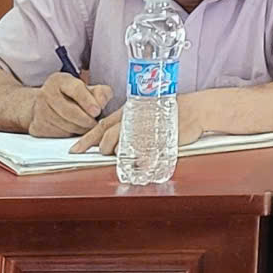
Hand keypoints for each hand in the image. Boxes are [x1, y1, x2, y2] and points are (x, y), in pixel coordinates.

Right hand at [29, 73, 111, 137]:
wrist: (45, 106)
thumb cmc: (71, 97)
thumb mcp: (87, 89)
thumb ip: (100, 92)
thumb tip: (102, 102)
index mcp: (59, 80)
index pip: (75, 90)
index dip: (88, 101)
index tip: (97, 111)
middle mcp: (46, 93)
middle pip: (70, 111)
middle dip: (86, 120)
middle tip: (95, 123)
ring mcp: (39, 110)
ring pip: (65, 125)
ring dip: (80, 129)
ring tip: (86, 126)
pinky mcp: (37, 126)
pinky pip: (59, 134)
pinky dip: (70, 134)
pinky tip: (74, 129)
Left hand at [71, 94, 203, 154]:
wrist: (196, 109)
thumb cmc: (174, 110)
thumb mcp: (147, 112)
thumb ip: (131, 123)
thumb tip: (118, 140)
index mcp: (129, 111)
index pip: (102, 126)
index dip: (87, 139)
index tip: (75, 149)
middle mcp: (133, 118)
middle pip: (108, 136)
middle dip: (102, 148)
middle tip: (101, 154)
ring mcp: (144, 129)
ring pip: (121, 145)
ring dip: (119, 153)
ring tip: (124, 155)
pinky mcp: (156, 140)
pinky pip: (140, 156)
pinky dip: (137, 162)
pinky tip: (139, 163)